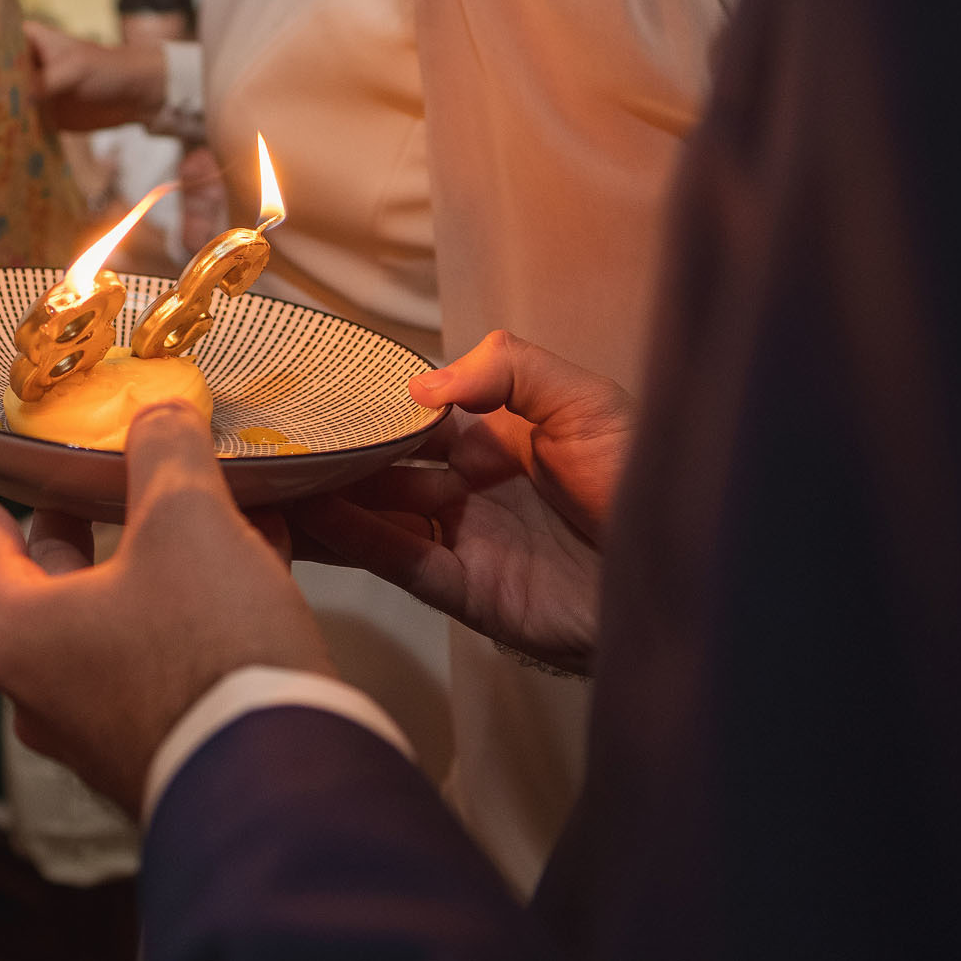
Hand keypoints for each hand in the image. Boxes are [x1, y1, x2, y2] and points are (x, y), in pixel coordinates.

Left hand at [0, 405, 334, 814]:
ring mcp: (102, 720)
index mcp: (16, 627)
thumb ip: (165, 453)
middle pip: (43, 570)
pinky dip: (200, 592)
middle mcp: (44, 682)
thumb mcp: (188, 521)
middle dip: (70, 509)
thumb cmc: (210, 653)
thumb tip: (160, 417)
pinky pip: (167, 645)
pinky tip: (259, 550)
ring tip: (193, 488)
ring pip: (116, 605)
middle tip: (72, 459)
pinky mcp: (162, 736)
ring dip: (154, 546)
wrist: (281, 786)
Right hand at [23, 20, 166, 130]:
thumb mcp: (73, 70)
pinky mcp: (43, 115)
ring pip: (6, 100)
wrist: (138, 95)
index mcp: (31, 41)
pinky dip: (13, 130)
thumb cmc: (108, 69)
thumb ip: (42, 83)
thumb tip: (11, 99)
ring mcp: (34, 91)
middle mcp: (27, 65)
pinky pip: (23, 123)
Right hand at [291, 331, 635, 674]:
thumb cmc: (645, 476)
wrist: (692, 573)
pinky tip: (320, 518)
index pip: (415, 415)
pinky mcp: (471, 592)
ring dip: (329, 500)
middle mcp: (475, 486)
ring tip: (270, 481)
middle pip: (385, 468)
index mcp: (499, 436)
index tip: (310, 389)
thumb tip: (417, 387)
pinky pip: (402, 562)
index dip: (367, 404)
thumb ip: (506, 369)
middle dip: (332, 455)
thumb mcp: (584, 398)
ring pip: (380, 516)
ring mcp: (469, 539)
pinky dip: (360, 542)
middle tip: (269, 439)